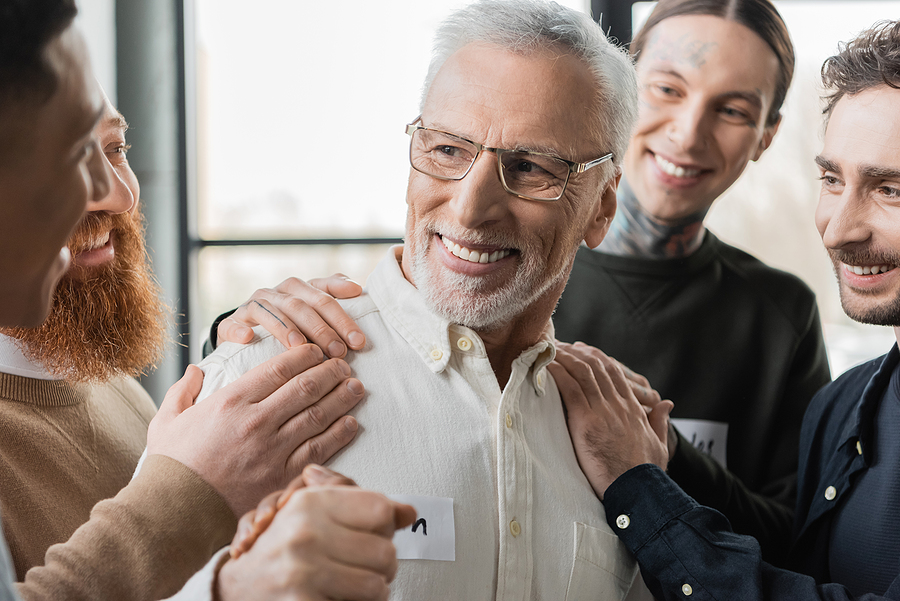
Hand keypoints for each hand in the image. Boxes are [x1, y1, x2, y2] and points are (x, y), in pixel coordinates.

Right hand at [147, 344, 363, 516]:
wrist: (174, 515)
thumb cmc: (171, 468)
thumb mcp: (167, 422)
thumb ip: (182, 392)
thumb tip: (195, 371)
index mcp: (230, 402)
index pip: (279, 368)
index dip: (304, 355)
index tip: (317, 350)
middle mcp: (255, 422)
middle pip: (305, 387)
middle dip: (330, 372)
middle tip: (344, 366)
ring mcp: (272, 450)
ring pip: (317, 415)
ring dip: (341, 398)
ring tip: (355, 388)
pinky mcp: (283, 477)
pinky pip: (319, 450)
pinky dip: (339, 434)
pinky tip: (351, 423)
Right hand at [215, 470, 416, 600]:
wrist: (238, 589)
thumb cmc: (284, 546)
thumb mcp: (313, 511)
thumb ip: (360, 505)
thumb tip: (409, 513)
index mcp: (311, 503)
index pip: (380, 509)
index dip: (385, 525)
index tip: (374, 533)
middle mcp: (306, 533)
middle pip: (386, 551)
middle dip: (383, 564)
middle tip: (368, 566)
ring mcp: (303, 571)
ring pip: (378, 585)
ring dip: (374, 590)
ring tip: (358, 585)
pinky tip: (341, 597)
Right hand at [218, 274, 365, 357]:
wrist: (245, 331)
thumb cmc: (288, 322)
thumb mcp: (312, 308)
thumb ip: (334, 294)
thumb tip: (357, 288)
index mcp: (298, 288)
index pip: (324, 297)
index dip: (342, 317)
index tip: (359, 341)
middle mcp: (275, 293)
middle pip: (301, 305)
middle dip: (321, 328)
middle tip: (338, 352)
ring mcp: (251, 307)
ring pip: (270, 311)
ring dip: (285, 328)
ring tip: (300, 346)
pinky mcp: (230, 323)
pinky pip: (231, 324)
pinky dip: (238, 330)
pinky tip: (247, 338)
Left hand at [549, 341, 672, 499]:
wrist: (638, 491)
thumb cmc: (646, 474)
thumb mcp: (659, 444)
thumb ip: (659, 421)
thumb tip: (666, 403)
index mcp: (632, 409)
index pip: (614, 373)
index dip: (597, 358)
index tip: (583, 350)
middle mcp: (618, 405)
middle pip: (597, 367)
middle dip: (577, 353)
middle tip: (561, 345)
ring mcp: (602, 411)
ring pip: (582, 373)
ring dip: (564, 358)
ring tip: (549, 349)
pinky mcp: (586, 422)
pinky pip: (570, 389)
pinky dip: (557, 374)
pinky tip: (546, 366)